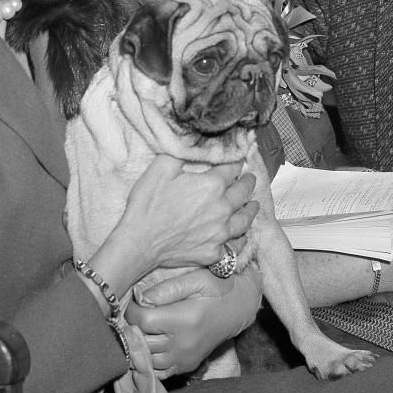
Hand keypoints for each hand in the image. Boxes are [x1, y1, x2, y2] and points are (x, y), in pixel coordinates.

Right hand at [119, 156, 258, 273]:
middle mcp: (222, 208)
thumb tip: (197, 141)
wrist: (139, 243)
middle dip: (248, 182)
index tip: (239, 156)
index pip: (232, 168)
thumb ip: (183, 151)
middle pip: (243, 192)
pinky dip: (239, 236)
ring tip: (254, 205)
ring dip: (251, 209)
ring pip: (245, 219)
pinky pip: (234, 243)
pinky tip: (239, 234)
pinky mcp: (215, 252)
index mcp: (212, 185)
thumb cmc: (148, 204)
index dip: (236, 160)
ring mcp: (220, 232)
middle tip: (250, 179)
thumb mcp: (161, 167)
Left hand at [126, 269, 261, 377]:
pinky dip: (149, 361)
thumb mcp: (195, 280)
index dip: (132, 310)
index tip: (136, 302)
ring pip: (147, 359)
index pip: (143, 321)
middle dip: (134, 327)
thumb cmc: (216, 289)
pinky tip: (151, 346)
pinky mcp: (187, 366)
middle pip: (142, 342)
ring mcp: (185, 358)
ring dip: (139, 345)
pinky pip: (159, 371)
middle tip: (138, 315)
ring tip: (143, 329)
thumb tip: (139, 298)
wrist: (238, 310)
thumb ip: (166, 289)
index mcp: (185, 320)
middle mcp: (184, 344)